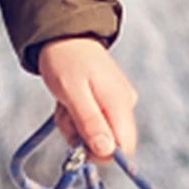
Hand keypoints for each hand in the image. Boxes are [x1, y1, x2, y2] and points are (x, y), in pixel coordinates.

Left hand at [37, 37, 138, 160]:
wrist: (63, 35)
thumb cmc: (65, 60)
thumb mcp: (72, 92)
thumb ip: (90, 123)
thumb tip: (107, 152)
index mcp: (120, 103)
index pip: (124, 148)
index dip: (101, 154)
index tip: (78, 143)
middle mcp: (124, 106)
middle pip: (110, 145)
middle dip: (83, 139)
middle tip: (66, 117)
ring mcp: (117, 105)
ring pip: (98, 137)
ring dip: (75, 129)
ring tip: (66, 105)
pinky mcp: (108, 104)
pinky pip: (94, 125)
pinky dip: (77, 120)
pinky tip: (70, 103)